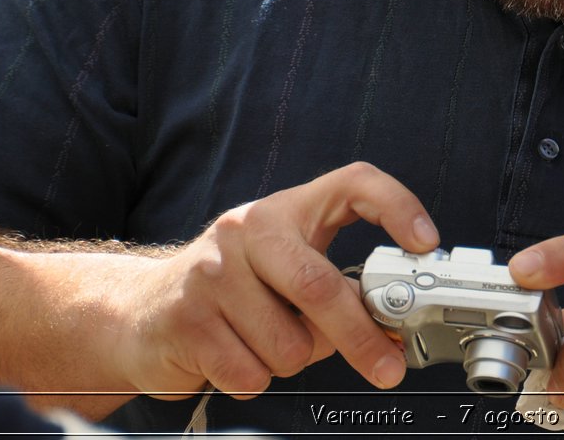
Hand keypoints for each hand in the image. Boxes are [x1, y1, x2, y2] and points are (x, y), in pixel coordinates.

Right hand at [106, 162, 437, 399]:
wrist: (138, 311)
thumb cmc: (230, 290)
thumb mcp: (282, 269)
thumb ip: (334, 283)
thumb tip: (389, 323)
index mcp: (284, 210)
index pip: (353, 183)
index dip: (397, 205)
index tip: (425, 243)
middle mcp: (247, 229)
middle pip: (322, 286)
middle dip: (361, 337)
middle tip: (389, 367)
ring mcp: (213, 273)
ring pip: (290, 344)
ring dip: (291, 361)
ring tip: (265, 341)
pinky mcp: (187, 318)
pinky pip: (252, 373)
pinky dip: (254, 380)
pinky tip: (234, 357)